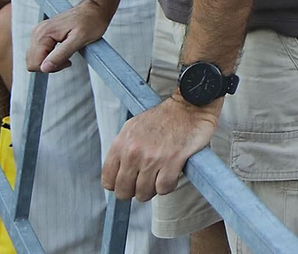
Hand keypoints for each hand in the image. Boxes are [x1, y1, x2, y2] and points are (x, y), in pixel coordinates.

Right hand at [27, 0, 112, 73]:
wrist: (95, 9)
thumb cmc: (92, 21)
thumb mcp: (79, 40)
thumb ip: (60, 54)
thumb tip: (45, 67)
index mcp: (44, 33)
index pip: (34, 62)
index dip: (51, 67)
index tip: (67, 62)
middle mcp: (38, 31)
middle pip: (32, 61)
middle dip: (50, 65)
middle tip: (67, 59)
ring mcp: (40, 32)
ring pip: (35, 58)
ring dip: (50, 61)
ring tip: (66, 54)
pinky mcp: (44, 33)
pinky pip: (40, 52)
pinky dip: (50, 56)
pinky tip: (62, 51)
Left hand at [103, 95, 220, 200]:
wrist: (189, 105)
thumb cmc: (164, 117)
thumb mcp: (133, 128)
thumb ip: (123, 150)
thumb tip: (119, 172)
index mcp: (121, 143)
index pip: (108, 180)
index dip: (118, 185)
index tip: (128, 182)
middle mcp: (134, 152)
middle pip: (124, 191)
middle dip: (135, 191)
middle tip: (145, 182)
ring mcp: (153, 157)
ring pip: (144, 193)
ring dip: (153, 189)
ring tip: (160, 176)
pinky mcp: (173, 160)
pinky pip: (164, 188)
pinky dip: (168, 186)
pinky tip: (172, 174)